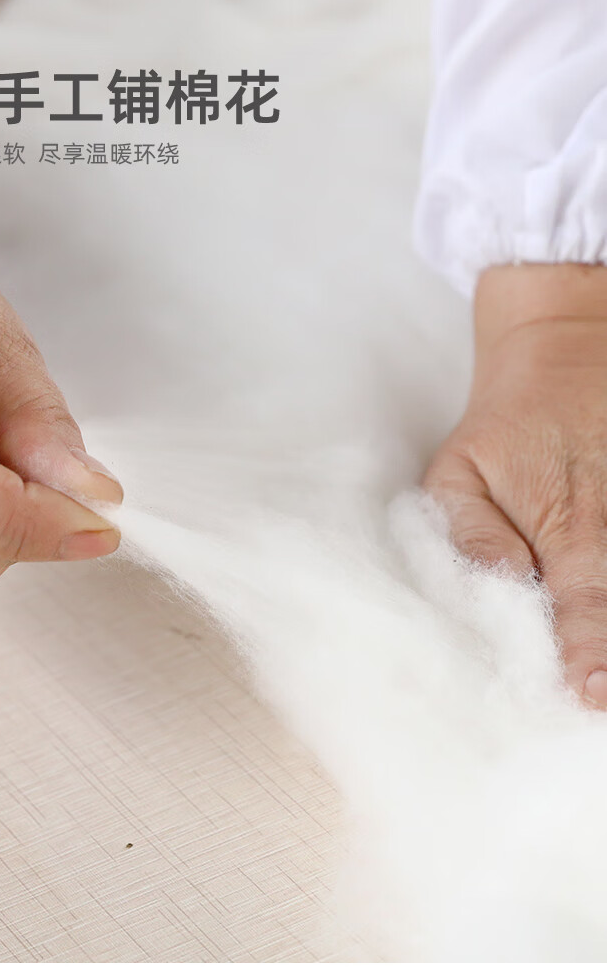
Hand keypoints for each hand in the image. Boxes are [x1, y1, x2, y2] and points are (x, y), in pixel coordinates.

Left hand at [425, 263, 606, 706]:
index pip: (579, 606)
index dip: (587, 653)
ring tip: (603, 680)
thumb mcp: (460, 474)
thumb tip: (500, 587)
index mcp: (565, 525)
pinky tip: (606, 628)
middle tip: (601, 700)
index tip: (591, 693)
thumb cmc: (504, 430)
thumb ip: (472, 536)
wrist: (566, 351)